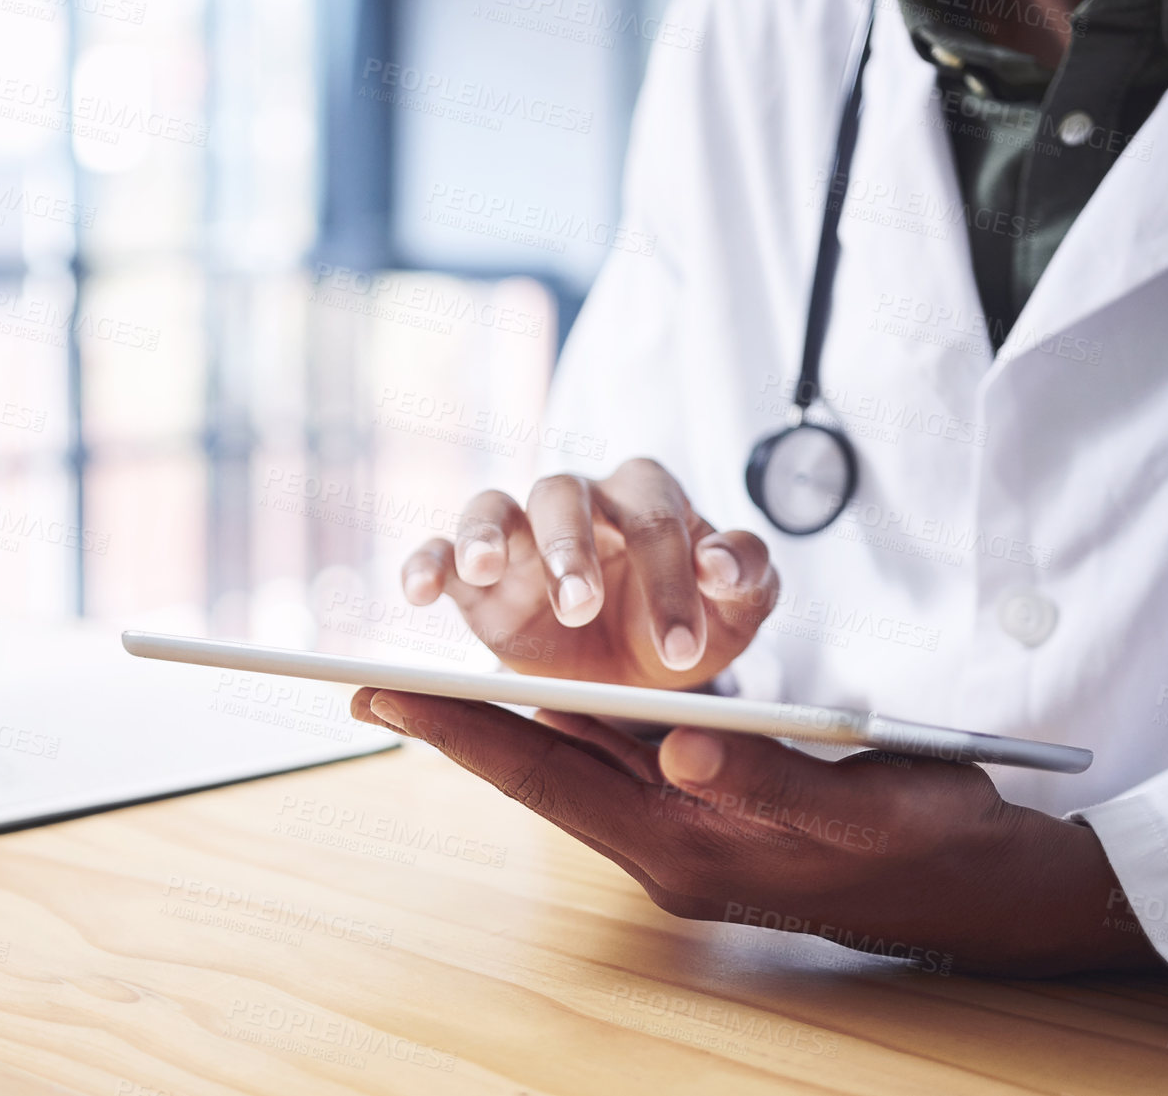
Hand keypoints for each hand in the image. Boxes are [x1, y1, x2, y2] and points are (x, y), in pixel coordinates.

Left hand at [350, 689, 1164, 976]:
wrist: (978, 887)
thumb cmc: (923, 841)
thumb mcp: (850, 803)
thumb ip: (763, 776)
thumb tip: (679, 744)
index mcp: (683, 846)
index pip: (547, 777)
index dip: (463, 731)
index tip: (383, 692)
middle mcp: (663, 844)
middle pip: (538, 772)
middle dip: (454, 725)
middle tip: (369, 682)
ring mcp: (679, 835)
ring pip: (570, 766)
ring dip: (501, 723)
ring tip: (428, 685)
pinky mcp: (704, 816)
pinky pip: (614, 766)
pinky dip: (569, 727)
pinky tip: (537, 696)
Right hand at [402, 458, 777, 690]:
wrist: (642, 670)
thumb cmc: (693, 622)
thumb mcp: (739, 611)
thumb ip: (748, 576)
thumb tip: (723, 562)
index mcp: (649, 499)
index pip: (655, 520)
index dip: (670, 581)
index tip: (682, 648)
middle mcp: (581, 503)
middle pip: (564, 496)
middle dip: (570, 549)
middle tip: (579, 607)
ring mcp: (523, 536)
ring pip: (495, 506)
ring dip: (487, 534)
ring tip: (485, 568)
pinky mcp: (479, 580)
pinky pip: (441, 553)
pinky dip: (427, 563)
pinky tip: (419, 590)